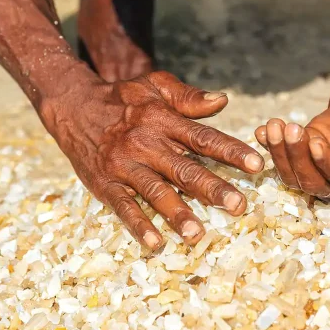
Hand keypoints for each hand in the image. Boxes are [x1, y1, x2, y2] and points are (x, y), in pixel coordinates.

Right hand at [42, 69, 263, 248]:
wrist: (72, 106)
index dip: (231, 151)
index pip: (203, 137)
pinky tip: (154, 243)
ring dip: (177, 214)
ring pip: (155, 192)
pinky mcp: (105, 183)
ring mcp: (124, 165)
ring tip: (198, 234)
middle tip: (239, 206)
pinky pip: (123, 206)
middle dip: (213, 188)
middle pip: (184, 169)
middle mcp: (146, 143)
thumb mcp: (154, 86)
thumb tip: (222, 100)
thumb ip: (188, 97)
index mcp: (163, 120)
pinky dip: (138, 225)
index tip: (257, 165)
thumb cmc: (121, 98)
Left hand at [255, 96, 329, 196]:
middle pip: (313, 182)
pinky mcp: (300, 161)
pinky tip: (262, 130)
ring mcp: (317, 174)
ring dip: (281, 153)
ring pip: (293, 175)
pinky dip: (269, 148)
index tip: (317, 141)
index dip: (329, 164)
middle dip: (298, 158)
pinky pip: (280, 162)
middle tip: (290, 129)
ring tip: (276, 126)